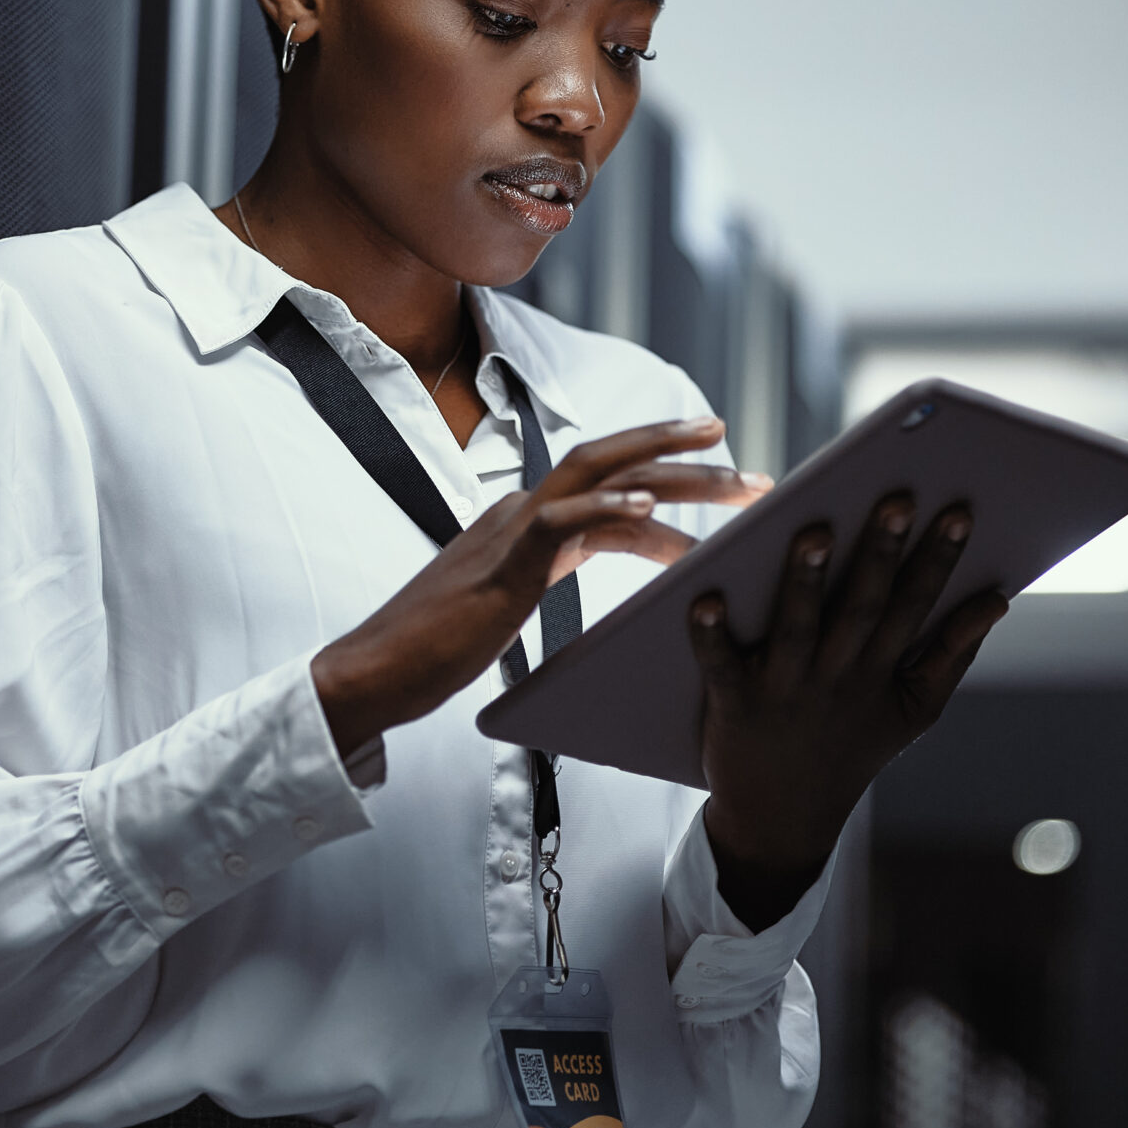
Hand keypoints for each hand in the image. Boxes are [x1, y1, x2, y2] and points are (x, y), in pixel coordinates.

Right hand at [312, 416, 768, 756]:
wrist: (375, 673)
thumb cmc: (437, 648)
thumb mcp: (511, 602)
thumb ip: (547, 575)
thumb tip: (591, 572)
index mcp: (526, 522)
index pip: (609, 482)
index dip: (667, 474)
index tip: (721, 472)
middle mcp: (522, 512)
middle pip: (616, 462)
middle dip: (686, 454)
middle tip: (752, 469)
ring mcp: (510, 532)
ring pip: (602, 477)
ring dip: (672, 474)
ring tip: (730, 476)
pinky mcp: (501, 564)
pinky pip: (561, 521)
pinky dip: (606, 507)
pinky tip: (649, 508)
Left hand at [689, 493, 1007, 929]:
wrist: (782, 820)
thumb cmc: (850, 747)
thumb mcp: (915, 710)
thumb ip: (955, 654)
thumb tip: (998, 598)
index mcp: (882, 672)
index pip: (915, 606)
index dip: (939, 561)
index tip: (957, 512)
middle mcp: (837, 677)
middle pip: (863, 609)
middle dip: (881, 555)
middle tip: (896, 500)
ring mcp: (785, 691)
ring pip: (798, 630)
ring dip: (805, 584)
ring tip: (813, 533)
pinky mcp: (734, 704)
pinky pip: (721, 665)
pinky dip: (711, 635)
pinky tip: (704, 599)